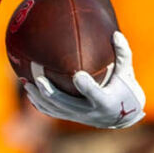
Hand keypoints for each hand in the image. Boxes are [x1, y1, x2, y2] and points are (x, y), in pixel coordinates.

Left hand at [22, 31, 146, 128]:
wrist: (124, 117)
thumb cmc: (126, 90)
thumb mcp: (127, 73)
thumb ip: (123, 54)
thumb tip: (116, 34)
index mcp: (105, 102)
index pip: (94, 94)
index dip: (86, 86)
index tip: (77, 74)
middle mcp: (91, 113)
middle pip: (67, 104)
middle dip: (51, 93)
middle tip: (39, 79)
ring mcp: (80, 118)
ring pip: (56, 110)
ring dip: (39, 98)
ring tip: (26, 83)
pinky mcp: (73, 119)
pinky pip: (53, 113)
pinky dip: (41, 104)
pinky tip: (30, 93)